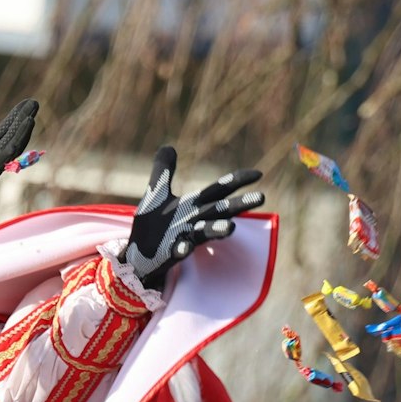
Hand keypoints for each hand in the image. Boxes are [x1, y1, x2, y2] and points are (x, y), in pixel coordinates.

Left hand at [0, 98, 38, 249]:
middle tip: (35, 103)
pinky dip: (11, 148)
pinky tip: (15, 137)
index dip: (15, 118)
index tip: (28, 104)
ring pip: (10, 149)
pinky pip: (0, 161)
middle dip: (23, 120)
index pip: (4, 133)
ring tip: (31, 116)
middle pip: (11, 138)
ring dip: (21, 132)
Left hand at [123, 146, 264, 289]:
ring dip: (218, 229)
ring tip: (231, 227)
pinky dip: (183, 248)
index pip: (220, 190)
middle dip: (239, 204)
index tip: (258, 174)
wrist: (139, 255)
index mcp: (194, 205)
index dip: (237, 181)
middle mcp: (195, 220)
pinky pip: (180, 250)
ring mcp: (185, 237)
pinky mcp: (172, 252)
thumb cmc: (152, 225)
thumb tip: (168, 146)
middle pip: (220, 211)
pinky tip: (184, 247)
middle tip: (261, 197)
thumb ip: (163, 171)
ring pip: (206, 232)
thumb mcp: (156, 194)